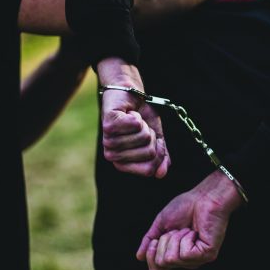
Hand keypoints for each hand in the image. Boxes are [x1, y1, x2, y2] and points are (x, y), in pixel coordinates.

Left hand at [98, 58, 170, 177]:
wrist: (129, 94)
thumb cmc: (142, 117)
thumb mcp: (156, 138)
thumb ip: (160, 157)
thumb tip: (161, 175)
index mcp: (123, 162)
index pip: (148, 170)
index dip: (156, 152)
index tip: (149, 138)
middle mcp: (112, 155)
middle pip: (148, 153)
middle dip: (151, 136)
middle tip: (140, 126)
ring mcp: (108, 140)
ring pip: (141, 138)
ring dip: (143, 125)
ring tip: (133, 119)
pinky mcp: (108, 125)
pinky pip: (133, 125)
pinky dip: (136, 116)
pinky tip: (128, 113)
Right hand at [137, 170, 243, 269]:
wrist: (204, 197)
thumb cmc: (186, 207)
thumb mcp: (161, 224)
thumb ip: (149, 241)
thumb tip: (139, 256)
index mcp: (176, 255)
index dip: (150, 256)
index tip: (155, 239)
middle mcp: (186, 261)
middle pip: (160, 265)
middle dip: (162, 242)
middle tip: (175, 230)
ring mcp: (197, 260)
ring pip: (171, 259)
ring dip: (174, 238)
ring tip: (186, 229)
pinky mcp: (206, 255)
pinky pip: (184, 254)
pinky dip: (185, 239)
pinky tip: (194, 232)